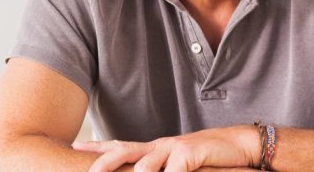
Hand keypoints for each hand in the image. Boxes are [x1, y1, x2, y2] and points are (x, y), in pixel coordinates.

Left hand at [72, 125, 258, 171]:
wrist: (238, 144)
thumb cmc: (207, 157)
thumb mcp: (179, 163)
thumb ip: (161, 168)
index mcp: (155, 147)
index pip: (121, 145)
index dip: (97, 146)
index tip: (74, 146)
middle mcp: (160, 145)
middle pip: (124, 151)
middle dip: (103, 162)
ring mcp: (175, 148)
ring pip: (145, 165)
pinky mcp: (190, 154)